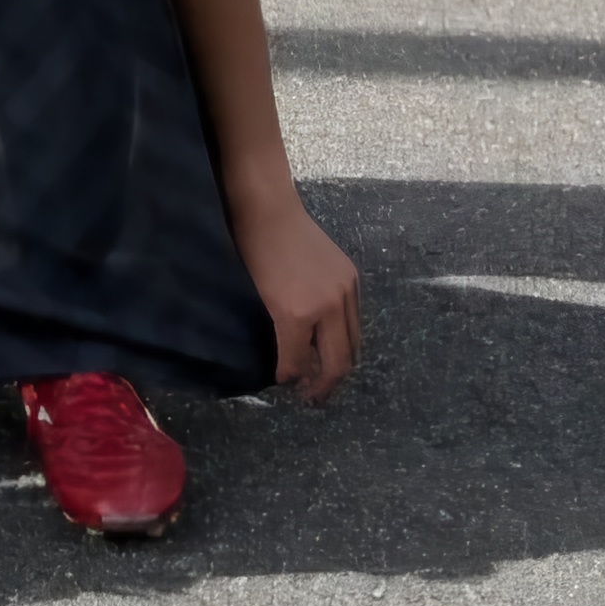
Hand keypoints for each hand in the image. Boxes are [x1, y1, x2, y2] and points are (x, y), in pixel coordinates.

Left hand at [233, 185, 361, 402]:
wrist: (269, 208)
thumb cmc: (250, 250)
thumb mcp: (255, 297)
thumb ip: (275, 333)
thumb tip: (287, 362)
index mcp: (298, 313)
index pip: (299, 363)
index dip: (293, 380)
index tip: (287, 387)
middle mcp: (329, 306)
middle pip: (339, 362)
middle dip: (327, 385)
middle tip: (314, 397)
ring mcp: (345, 291)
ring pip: (354, 343)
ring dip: (341, 363)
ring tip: (326, 374)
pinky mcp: (352, 279)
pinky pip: (354, 319)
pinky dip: (345, 336)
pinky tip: (331, 340)